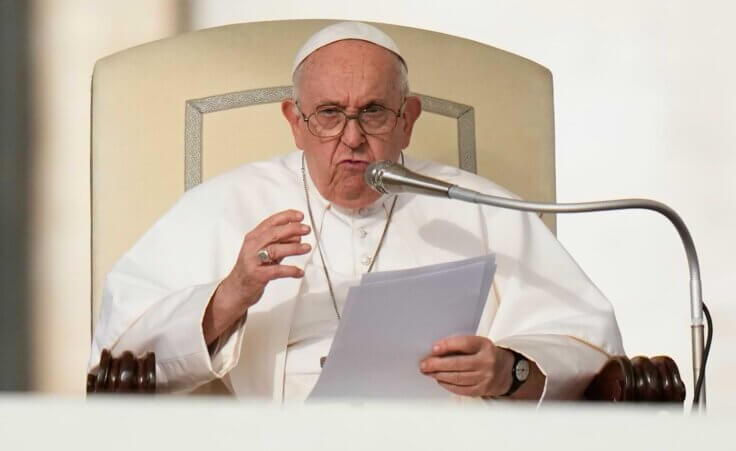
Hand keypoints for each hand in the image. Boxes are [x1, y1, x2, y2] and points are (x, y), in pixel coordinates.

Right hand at [203, 209, 311, 343]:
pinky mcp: (257, 275)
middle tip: (306, 229)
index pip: (271, 222)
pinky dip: (290, 270)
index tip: (300, 216)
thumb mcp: (266, 252)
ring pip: (275, 250)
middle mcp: (252, 246)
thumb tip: (298, 235)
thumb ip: (280, 243)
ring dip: (293, 248)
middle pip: (273, 233)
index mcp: (254, 237)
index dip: (286, 217)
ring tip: (307, 248)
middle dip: (292, 229)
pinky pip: (276, 271)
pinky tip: (299, 272)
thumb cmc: (253, 268)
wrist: (236, 289)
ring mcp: (253, 260)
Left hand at [420, 335, 513, 397]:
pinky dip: (448, 385)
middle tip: (424, 365)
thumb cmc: (487, 355)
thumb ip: (460, 345)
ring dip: (440, 375)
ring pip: (458, 378)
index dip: (447, 346)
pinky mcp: (482, 390)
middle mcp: (486, 362)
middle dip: (437, 364)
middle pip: (458, 364)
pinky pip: (461, 389)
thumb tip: (436, 351)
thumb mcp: (478, 344)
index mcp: (485, 346)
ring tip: (428, 372)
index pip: (464, 343)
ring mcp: (485, 378)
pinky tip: (440, 381)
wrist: (508, 371)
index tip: (433, 348)